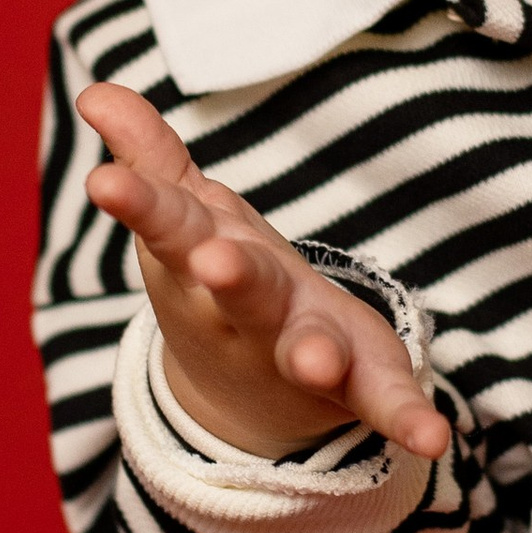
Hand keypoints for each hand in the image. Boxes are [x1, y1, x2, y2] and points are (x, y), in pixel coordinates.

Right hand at [78, 83, 449, 463]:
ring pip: (303, 349)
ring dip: (310, 354)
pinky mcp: (359, 383)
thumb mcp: (186, 218)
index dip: (140, 203)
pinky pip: (384, 400)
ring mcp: (300, 350)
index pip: (169, 223)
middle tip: (214, 260)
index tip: (104, 184)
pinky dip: (407, 419)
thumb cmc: (218, 282)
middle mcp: (248, 312)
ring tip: (318, 362)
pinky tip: (434, 440)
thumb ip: (151, 158)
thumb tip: (97, 93)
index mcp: (205, 260)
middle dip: (229, 275)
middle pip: (240, 290)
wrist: (248, 392)